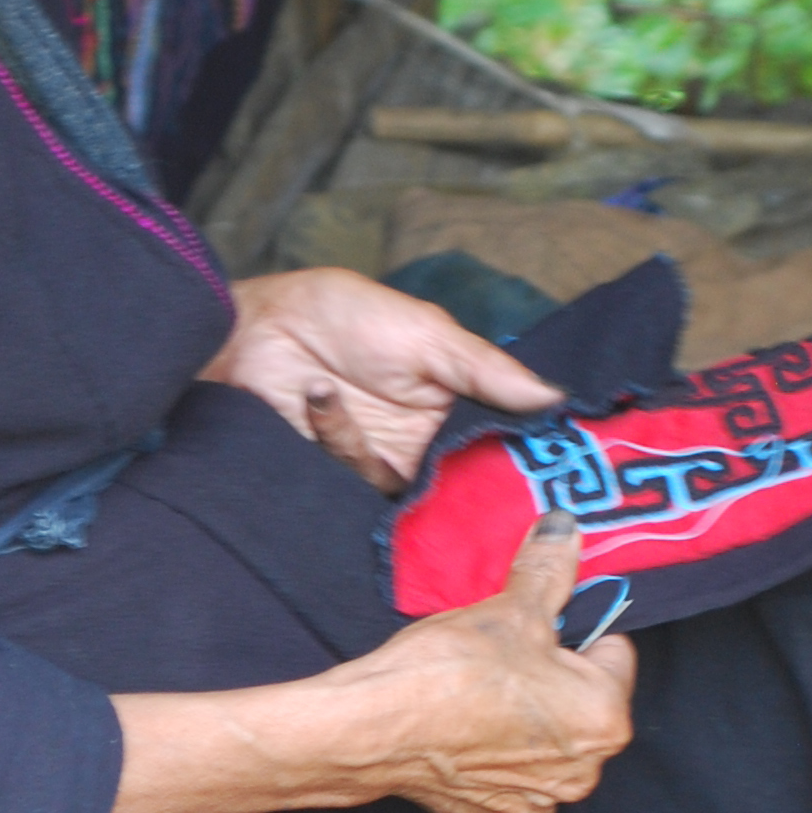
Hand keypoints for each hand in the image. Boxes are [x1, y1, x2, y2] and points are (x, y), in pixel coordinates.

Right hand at [94, 515, 633, 812]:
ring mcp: (526, 805)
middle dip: (540, 669)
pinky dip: (474, 751)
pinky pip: (494, 775)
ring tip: (457, 678)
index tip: (530, 607)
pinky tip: (439, 724)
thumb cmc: (426, 672)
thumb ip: (544, 563)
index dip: (570, 621)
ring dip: (507, 710)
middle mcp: (574, 773)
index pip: (611, 651)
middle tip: (488, 640)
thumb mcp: (492, 602)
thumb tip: (567, 524)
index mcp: (597, 719)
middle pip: (575, 699)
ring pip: (533, 737)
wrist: (348, 737)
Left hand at [203, 264, 561, 491]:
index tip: (545, 469)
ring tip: (330, 388)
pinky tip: (314, 396)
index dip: (524, 459)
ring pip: (415, 497)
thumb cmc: (342, 315)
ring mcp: (387, 465)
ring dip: (369, 445)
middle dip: (464, 482)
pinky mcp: (347, 483)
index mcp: (457, 404)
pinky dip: (337, 438)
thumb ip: (487, 370)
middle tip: (449, 463)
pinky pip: (362, 485)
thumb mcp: (426, 333)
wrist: (255, 330)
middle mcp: (429, 443)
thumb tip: (556, 397)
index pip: (505, 444)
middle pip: (469, 486)